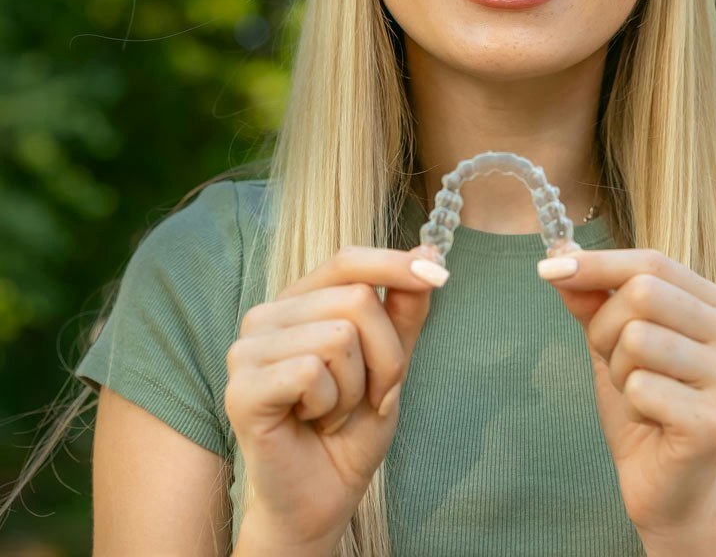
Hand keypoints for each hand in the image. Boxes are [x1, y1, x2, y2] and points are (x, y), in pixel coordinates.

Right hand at [225, 245, 447, 547]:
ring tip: (334, 412)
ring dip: (357, 387)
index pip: (348, 260)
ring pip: (340, 336)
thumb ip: (404, 310)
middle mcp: (267, 315)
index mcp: (300, 301)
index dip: (395, 263)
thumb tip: (427, 253)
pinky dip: (330, 405)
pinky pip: (312, 372)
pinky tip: (313, 423)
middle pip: (357, 299)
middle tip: (370, 395)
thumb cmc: (351, 429)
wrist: (323, 497)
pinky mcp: (241, 388)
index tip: (439, 273)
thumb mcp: (391, 362)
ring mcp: (247, 349)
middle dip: (387, 356)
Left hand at [537, 249, 715, 537]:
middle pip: (643, 293)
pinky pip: (640, 387)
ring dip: (617, 370)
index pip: (653, 262)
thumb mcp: (613, 342)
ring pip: (638, 338)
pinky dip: (629, 404)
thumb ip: (593, 298)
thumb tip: (560, 255)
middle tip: (611, 363)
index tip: (548, 267)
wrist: (666, 488)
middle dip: (604, 327)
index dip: (598, 263)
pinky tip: (649, 422)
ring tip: (637, 395)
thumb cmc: (644, 407)